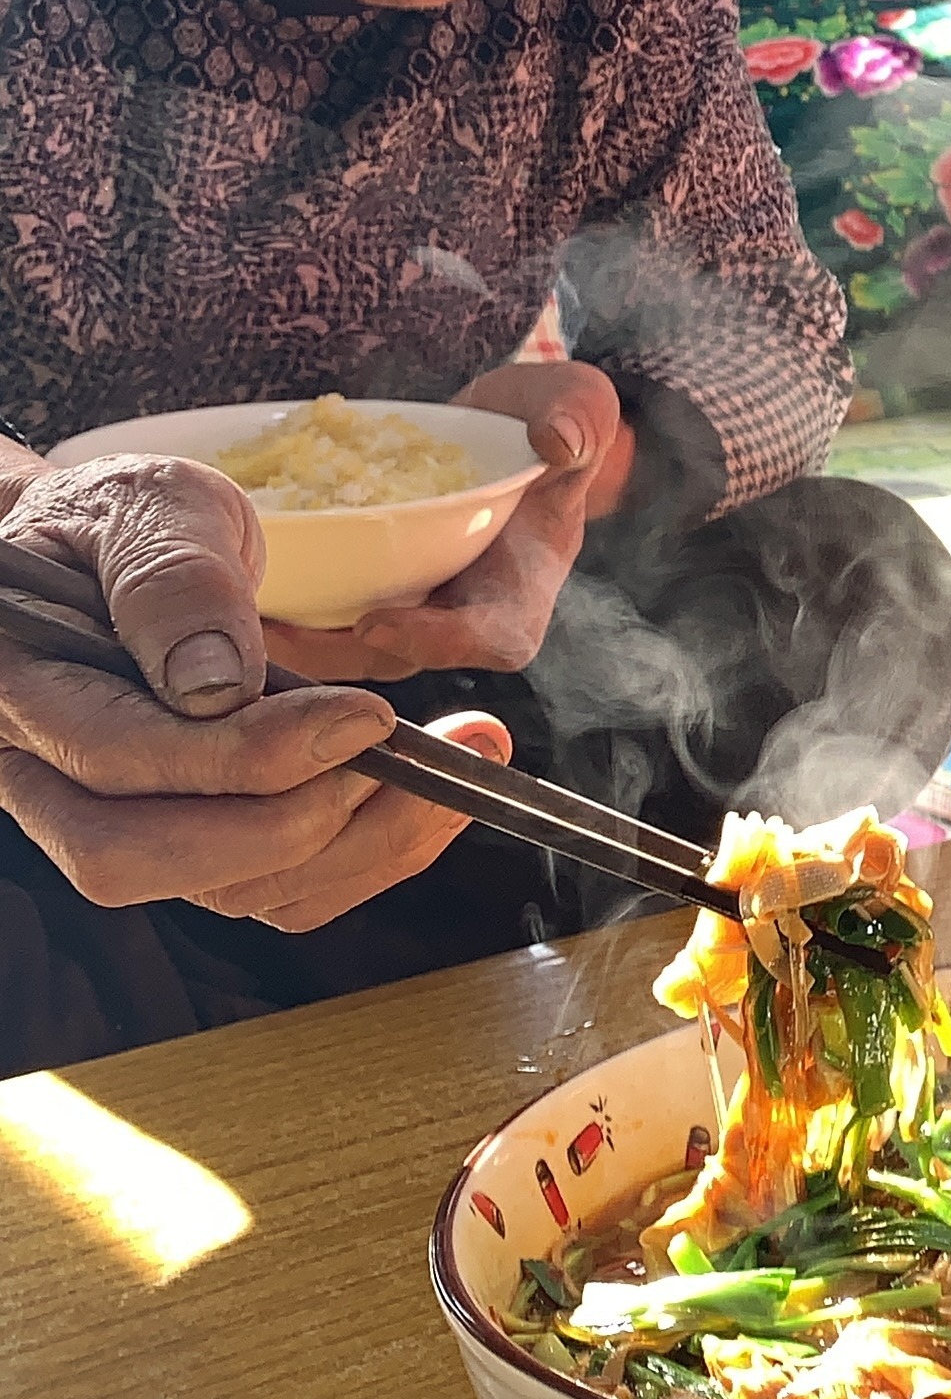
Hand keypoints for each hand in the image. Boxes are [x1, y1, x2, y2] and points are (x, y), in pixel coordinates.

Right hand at [0, 452, 512, 925]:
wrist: (123, 547)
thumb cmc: (128, 520)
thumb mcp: (153, 507)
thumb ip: (175, 581)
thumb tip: (214, 681)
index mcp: (22, 689)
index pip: (118, 758)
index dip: (246, 756)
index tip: (365, 717)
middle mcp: (45, 777)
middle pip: (143, 858)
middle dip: (298, 825)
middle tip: (421, 763)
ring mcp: (112, 820)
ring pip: (220, 891)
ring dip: (356, 849)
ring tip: (459, 776)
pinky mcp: (187, 840)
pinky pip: (270, 888)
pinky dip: (362, 858)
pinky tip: (429, 798)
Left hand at [265, 361, 622, 681]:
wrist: (494, 420)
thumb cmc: (540, 415)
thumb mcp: (571, 402)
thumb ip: (578, 416)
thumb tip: (557, 441)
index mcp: (524, 579)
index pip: (497, 638)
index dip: (440, 643)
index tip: (377, 622)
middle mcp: (464, 606)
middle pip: (405, 659)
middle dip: (336, 656)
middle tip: (271, 634)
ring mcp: (410, 600)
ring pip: (349, 647)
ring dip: (293, 643)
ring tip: (232, 618)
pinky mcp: (362, 583)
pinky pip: (319, 613)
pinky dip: (277, 608)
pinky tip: (222, 584)